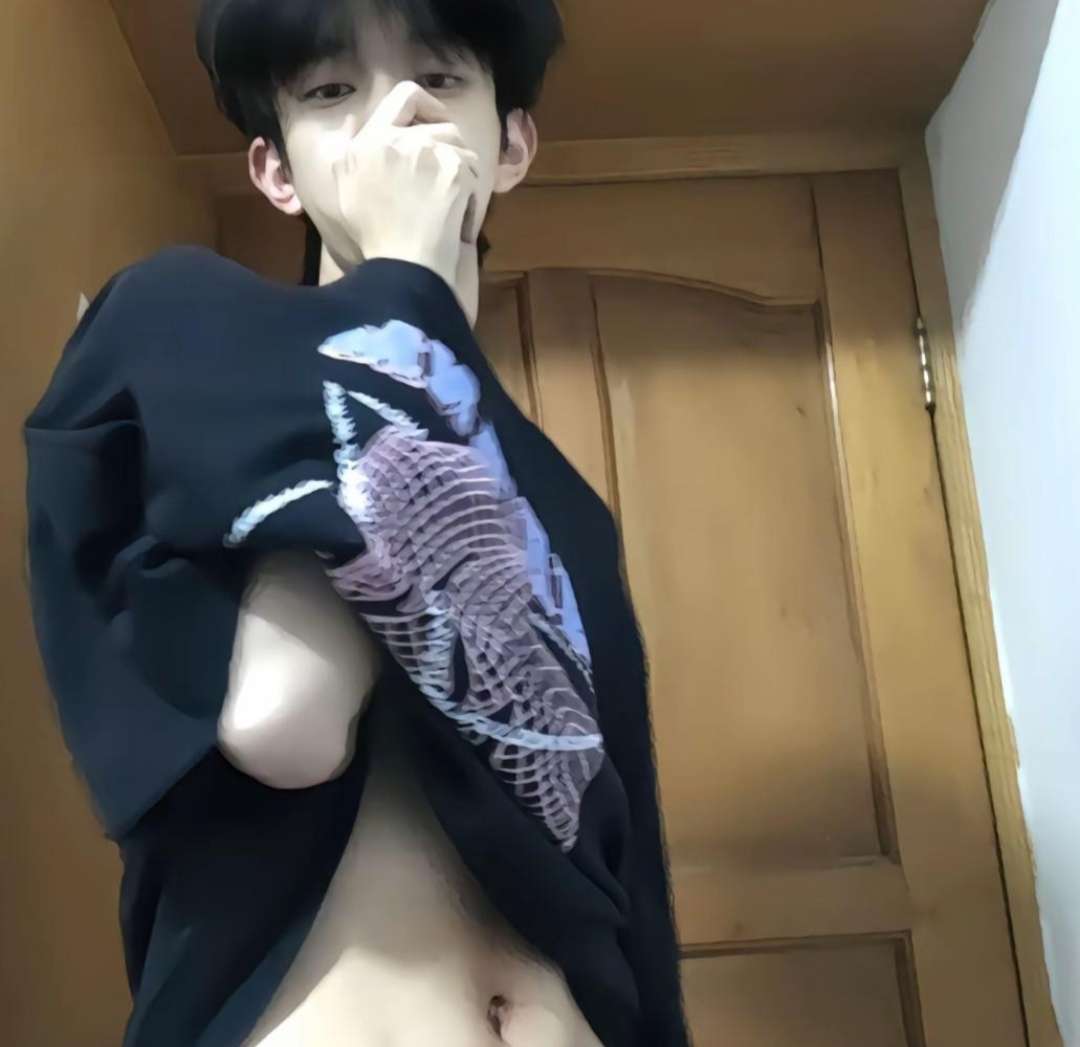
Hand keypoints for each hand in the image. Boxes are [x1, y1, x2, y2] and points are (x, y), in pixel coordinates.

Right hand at [333, 80, 482, 291]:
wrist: (403, 266)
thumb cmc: (374, 239)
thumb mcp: (345, 190)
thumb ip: (350, 151)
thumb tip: (358, 122)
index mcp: (368, 142)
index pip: (404, 95)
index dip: (426, 105)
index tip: (432, 124)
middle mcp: (396, 139)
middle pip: (439, 123)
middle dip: (448, 147)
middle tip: (448, 174)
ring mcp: (427, 152)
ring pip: (459, 145)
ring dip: (460, 171)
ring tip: (449, 203)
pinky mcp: (454, 170)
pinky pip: (473, 170)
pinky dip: (469, 196)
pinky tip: (456, 219)